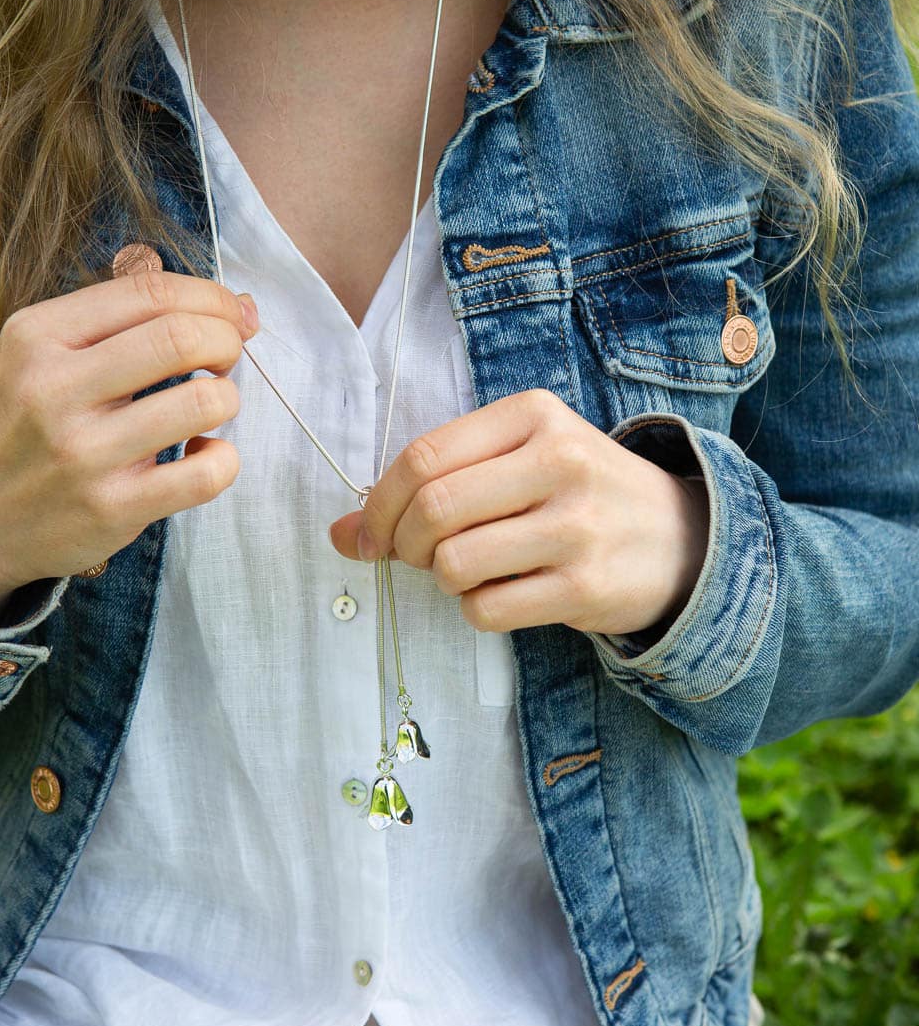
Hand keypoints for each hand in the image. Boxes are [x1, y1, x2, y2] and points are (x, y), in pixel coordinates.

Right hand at [0, 270, 259, 610]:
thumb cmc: (29, 425)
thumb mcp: (43, 353)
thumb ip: (124, 321)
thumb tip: (237, 307)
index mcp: (39, 336)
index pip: (151, 293)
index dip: (211, 298)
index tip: (231, 315)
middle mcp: (56, 390)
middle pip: (182, 338)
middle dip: (226, 342)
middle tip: (225, 359)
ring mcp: (85, 453)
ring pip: (203, 402)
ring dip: (226, 398)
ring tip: (209, 406)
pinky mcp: (114, 507)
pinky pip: (206, 473)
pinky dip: (224, 458)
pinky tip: (201, 454)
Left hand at [328, 389, 709, 638]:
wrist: (683, 538)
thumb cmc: (580, 493)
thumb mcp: (518, 460)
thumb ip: (434, 482)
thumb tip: (341, 534)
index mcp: (533, 415)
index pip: (424, 458)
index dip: (379, 504)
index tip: (370, 532)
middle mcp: (558, 461)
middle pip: (433, 509)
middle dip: (401, 544)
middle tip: (410, 557)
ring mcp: (576, 526)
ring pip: (456, 564)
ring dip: (442, 579)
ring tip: (465, 572)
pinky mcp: (585, 586)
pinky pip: (488, 609)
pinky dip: (475, 610)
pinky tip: (500, 594)